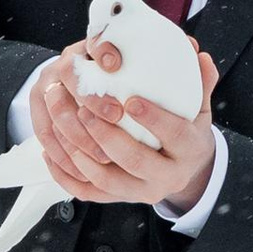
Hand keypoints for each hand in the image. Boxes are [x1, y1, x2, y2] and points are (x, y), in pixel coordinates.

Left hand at [31, 39, 221, 214]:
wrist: (185, 170)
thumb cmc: (188, 131)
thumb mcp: (199, 109)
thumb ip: (199, 82)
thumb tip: (196, 51)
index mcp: (190, 150)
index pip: (175, 135)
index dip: (153, 118)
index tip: (130, 100)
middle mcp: (168, 176)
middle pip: (135, 161)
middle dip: (106, 135)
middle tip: (85, 110)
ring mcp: (142, 191)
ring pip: (108, 182)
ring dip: (82, 156)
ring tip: (63, 130)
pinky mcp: (121, 199)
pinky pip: (90, 194)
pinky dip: (68, 177)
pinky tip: (52, 155)